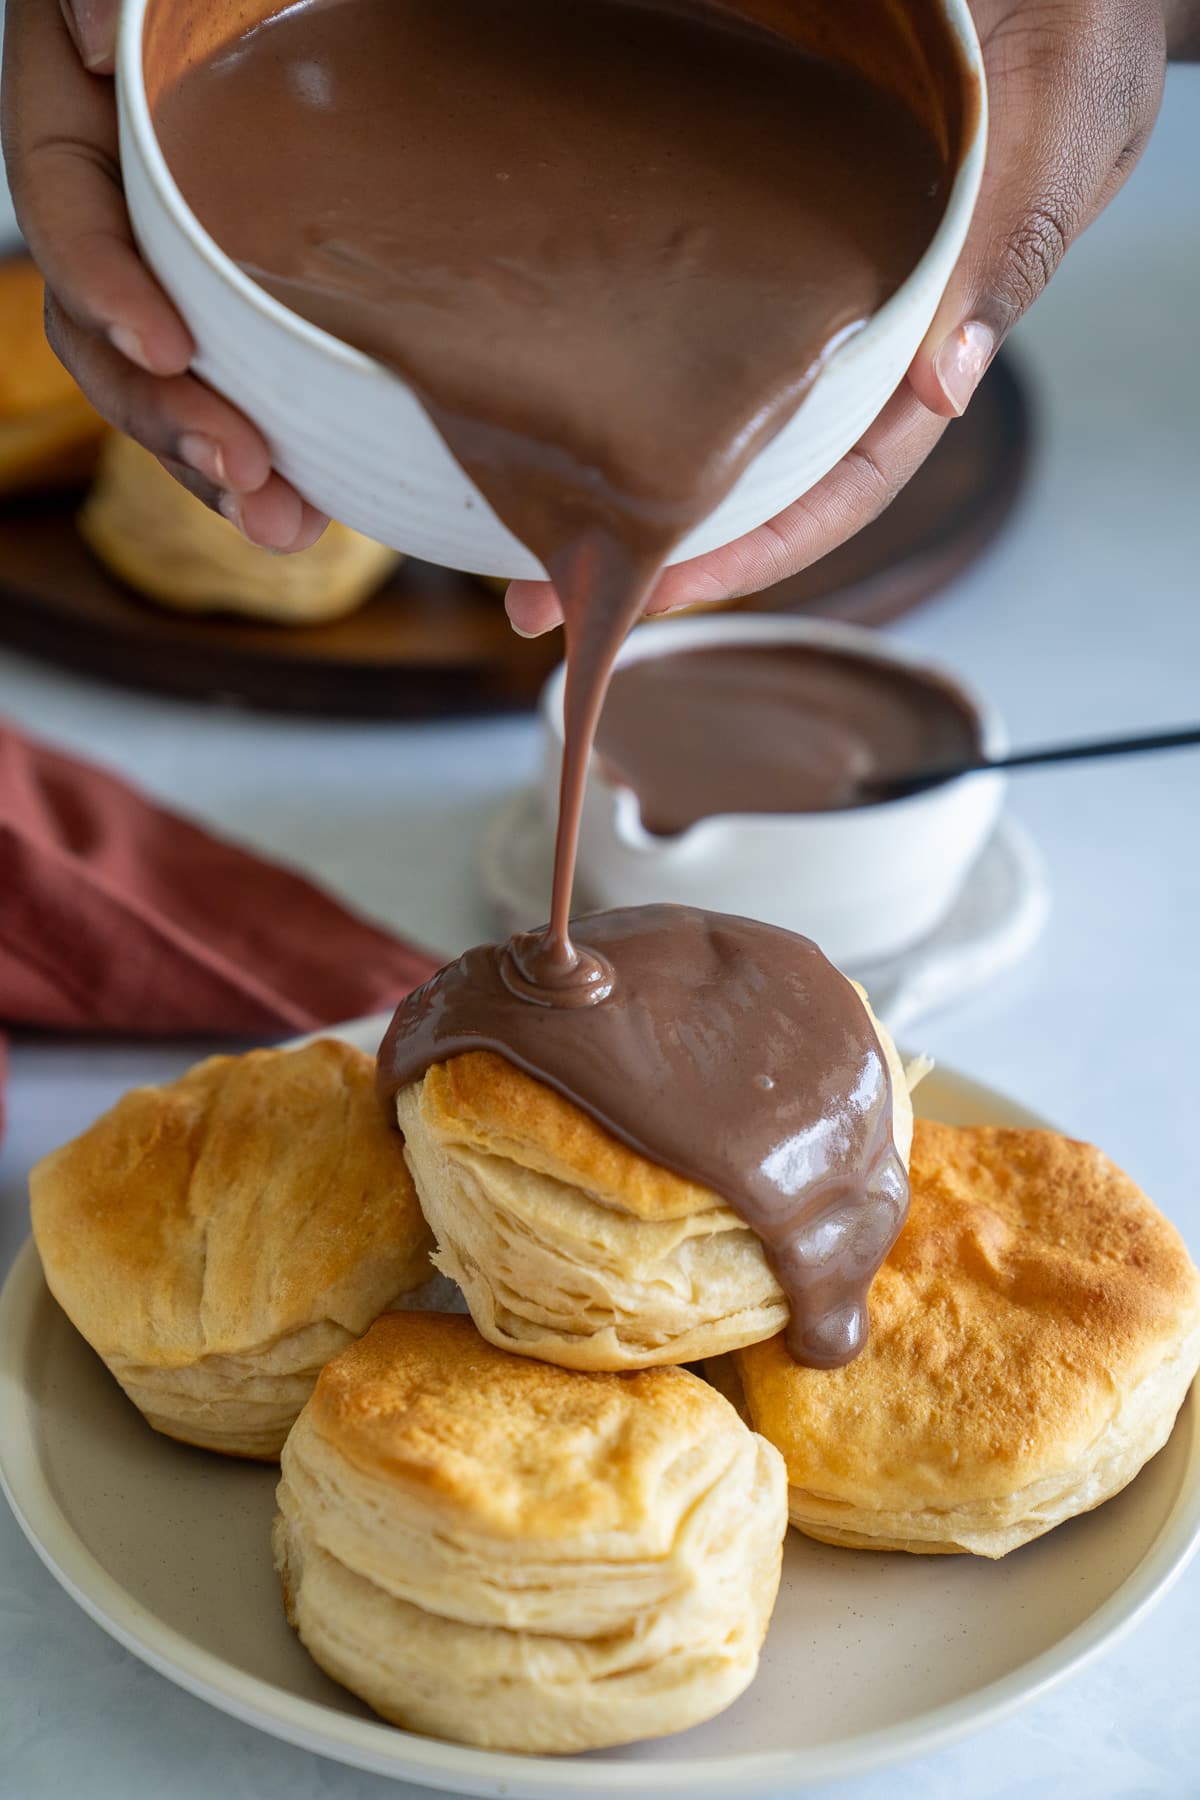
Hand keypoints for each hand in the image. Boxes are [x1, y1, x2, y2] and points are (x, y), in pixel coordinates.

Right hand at [0, 0, 327, 550]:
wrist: (325, 12)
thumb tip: (95, 39)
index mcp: (78, 115)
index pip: (66, 208)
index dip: (103, 287)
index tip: (167, 347)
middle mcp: (116, 203)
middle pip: (105, 331)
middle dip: (165, 415)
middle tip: (242, 469)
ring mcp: (171, 268)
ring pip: (162, 387)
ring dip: (212, 466)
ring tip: (281, 526)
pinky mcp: (234, 312)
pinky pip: (227, 394)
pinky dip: (262, 461)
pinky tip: (308, 516)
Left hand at [506, 0, 1182, 635]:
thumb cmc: (1064, 24)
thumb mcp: (1054, 131)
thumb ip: (1006, 248)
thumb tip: (944, 390)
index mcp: (924, 339)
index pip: (842, 483)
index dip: (755, 551)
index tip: (660, 594)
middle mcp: (843, 329)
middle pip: (744, 465)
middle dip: (649, 542)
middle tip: (541, 600)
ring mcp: (788, 279)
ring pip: (693, 393)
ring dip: (604, 461)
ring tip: (507, 512)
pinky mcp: (742, 212)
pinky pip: (669, 298)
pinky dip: (604, 345)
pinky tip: (533, 372)